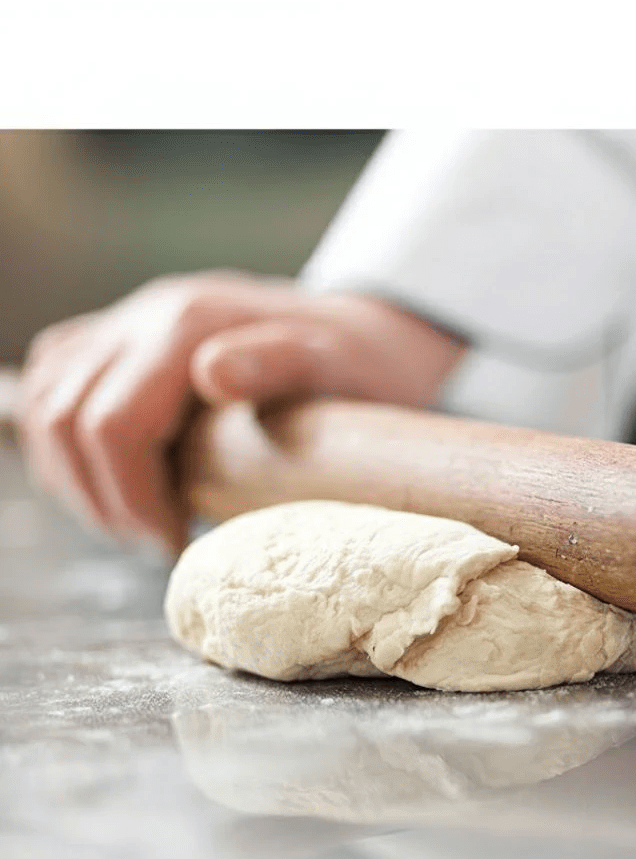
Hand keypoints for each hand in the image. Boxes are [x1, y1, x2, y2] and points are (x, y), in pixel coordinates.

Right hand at [17, 272, 466, 553]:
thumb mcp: (340, 366)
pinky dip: (68, 444)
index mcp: (188, 324)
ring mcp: (126, 324)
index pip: (112, 425)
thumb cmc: (360, 364)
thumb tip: (211, 372)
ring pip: (47, 406)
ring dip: (76, 478)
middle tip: (158, 542)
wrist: (364, 331)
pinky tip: (118, 480)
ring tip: (141, 520)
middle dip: (103, 501)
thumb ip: (280, 364)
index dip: (132, 501)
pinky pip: (54, 388)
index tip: (176, 542)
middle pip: (65, 421)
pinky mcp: (119, 341)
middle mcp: (143, 316)